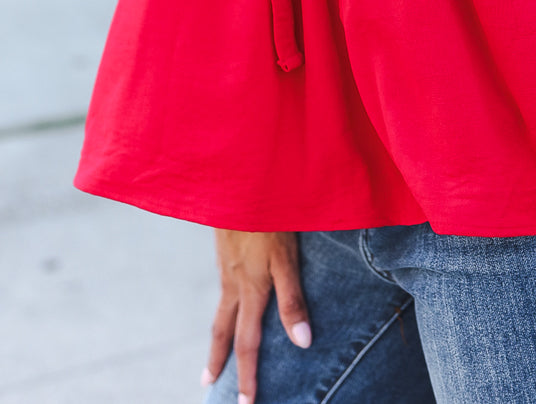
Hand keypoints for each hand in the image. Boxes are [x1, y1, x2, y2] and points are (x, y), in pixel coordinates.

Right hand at [201, 229, 311, 401]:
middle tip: (208, 386)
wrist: (237, 177)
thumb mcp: (287, 258)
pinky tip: (231, 297)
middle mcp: (234, 282)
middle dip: (219, 361)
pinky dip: (223, 305)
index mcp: (251, 288)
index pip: (249, 343)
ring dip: (218, 335)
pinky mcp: (225, 248)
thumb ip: (293, 299)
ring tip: (215, 352)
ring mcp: (226, 265)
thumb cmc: (270, 214)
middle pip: (224, 330)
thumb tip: (302, 343)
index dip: (248, 376)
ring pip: (220, 308)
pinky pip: (223, 287)